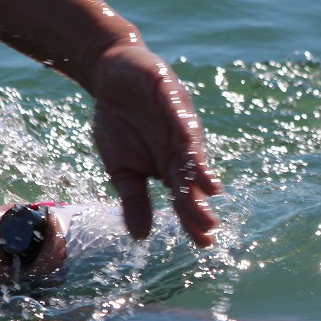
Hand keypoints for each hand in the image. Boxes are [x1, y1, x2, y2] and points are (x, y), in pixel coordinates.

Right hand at [92, 45, 220, 245]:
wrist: (110, 75)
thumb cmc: (120, 123)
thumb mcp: (121, 168)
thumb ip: (134, 198)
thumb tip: (141, 238)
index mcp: (170, 165)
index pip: (185, 196)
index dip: (194, 219)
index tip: (204, 244)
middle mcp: (180, 144)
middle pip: (191, 176)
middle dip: (199, 200)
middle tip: (208, 226)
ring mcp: (176, 117)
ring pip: (190, 145)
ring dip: (199, 166)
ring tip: (209, 188)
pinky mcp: (167, 90)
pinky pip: (174, 107)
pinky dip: (179, 122)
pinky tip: (186, 137)